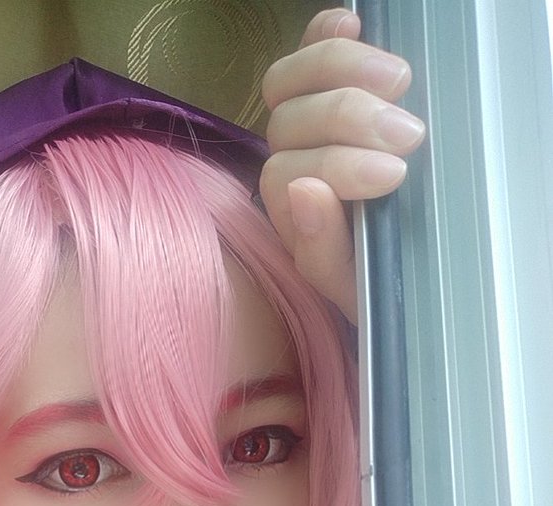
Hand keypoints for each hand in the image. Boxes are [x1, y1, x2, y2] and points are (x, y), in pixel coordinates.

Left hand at [259, 8, 424, 322]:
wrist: (406, 282)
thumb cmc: (379, 289)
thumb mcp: (355, 289)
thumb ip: (322, 250)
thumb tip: (307, 192)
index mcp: (292, 214)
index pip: (286, 174)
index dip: (337, 168)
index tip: (394, 176)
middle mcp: (290, 166)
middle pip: (288, 121)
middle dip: (348, 121)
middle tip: (410, 133)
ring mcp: (307, 127)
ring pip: (291, 82)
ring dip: (344, 71)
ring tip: (401, 80)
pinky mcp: (332, 89)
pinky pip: (309, 53)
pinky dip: (324, 34)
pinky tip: (353, 24)